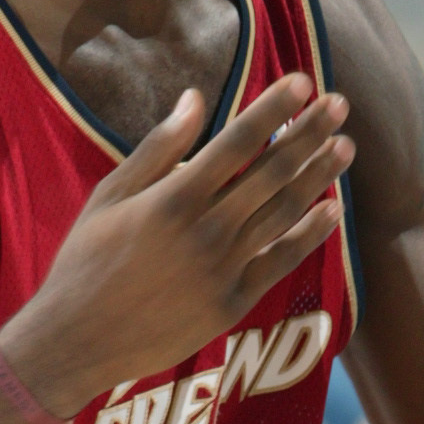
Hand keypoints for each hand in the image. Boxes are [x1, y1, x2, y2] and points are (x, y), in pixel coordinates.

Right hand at [3, 72, 352, 418]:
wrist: (77, 341)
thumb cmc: (85, 262)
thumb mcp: (110, 196)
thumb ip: (157, 148)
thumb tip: (194, 98)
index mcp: (173, 199)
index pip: (237, 142)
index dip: (273, 110)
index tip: (303, 83)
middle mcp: (205, 231)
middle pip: (271, 173)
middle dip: (309, 135)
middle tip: (340, 105)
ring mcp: (223, 270)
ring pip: (283, 214)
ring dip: (318, 178)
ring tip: (345, 147)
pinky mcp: (232, 303)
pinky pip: (281, 262)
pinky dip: (310, 235)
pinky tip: (333, 210)